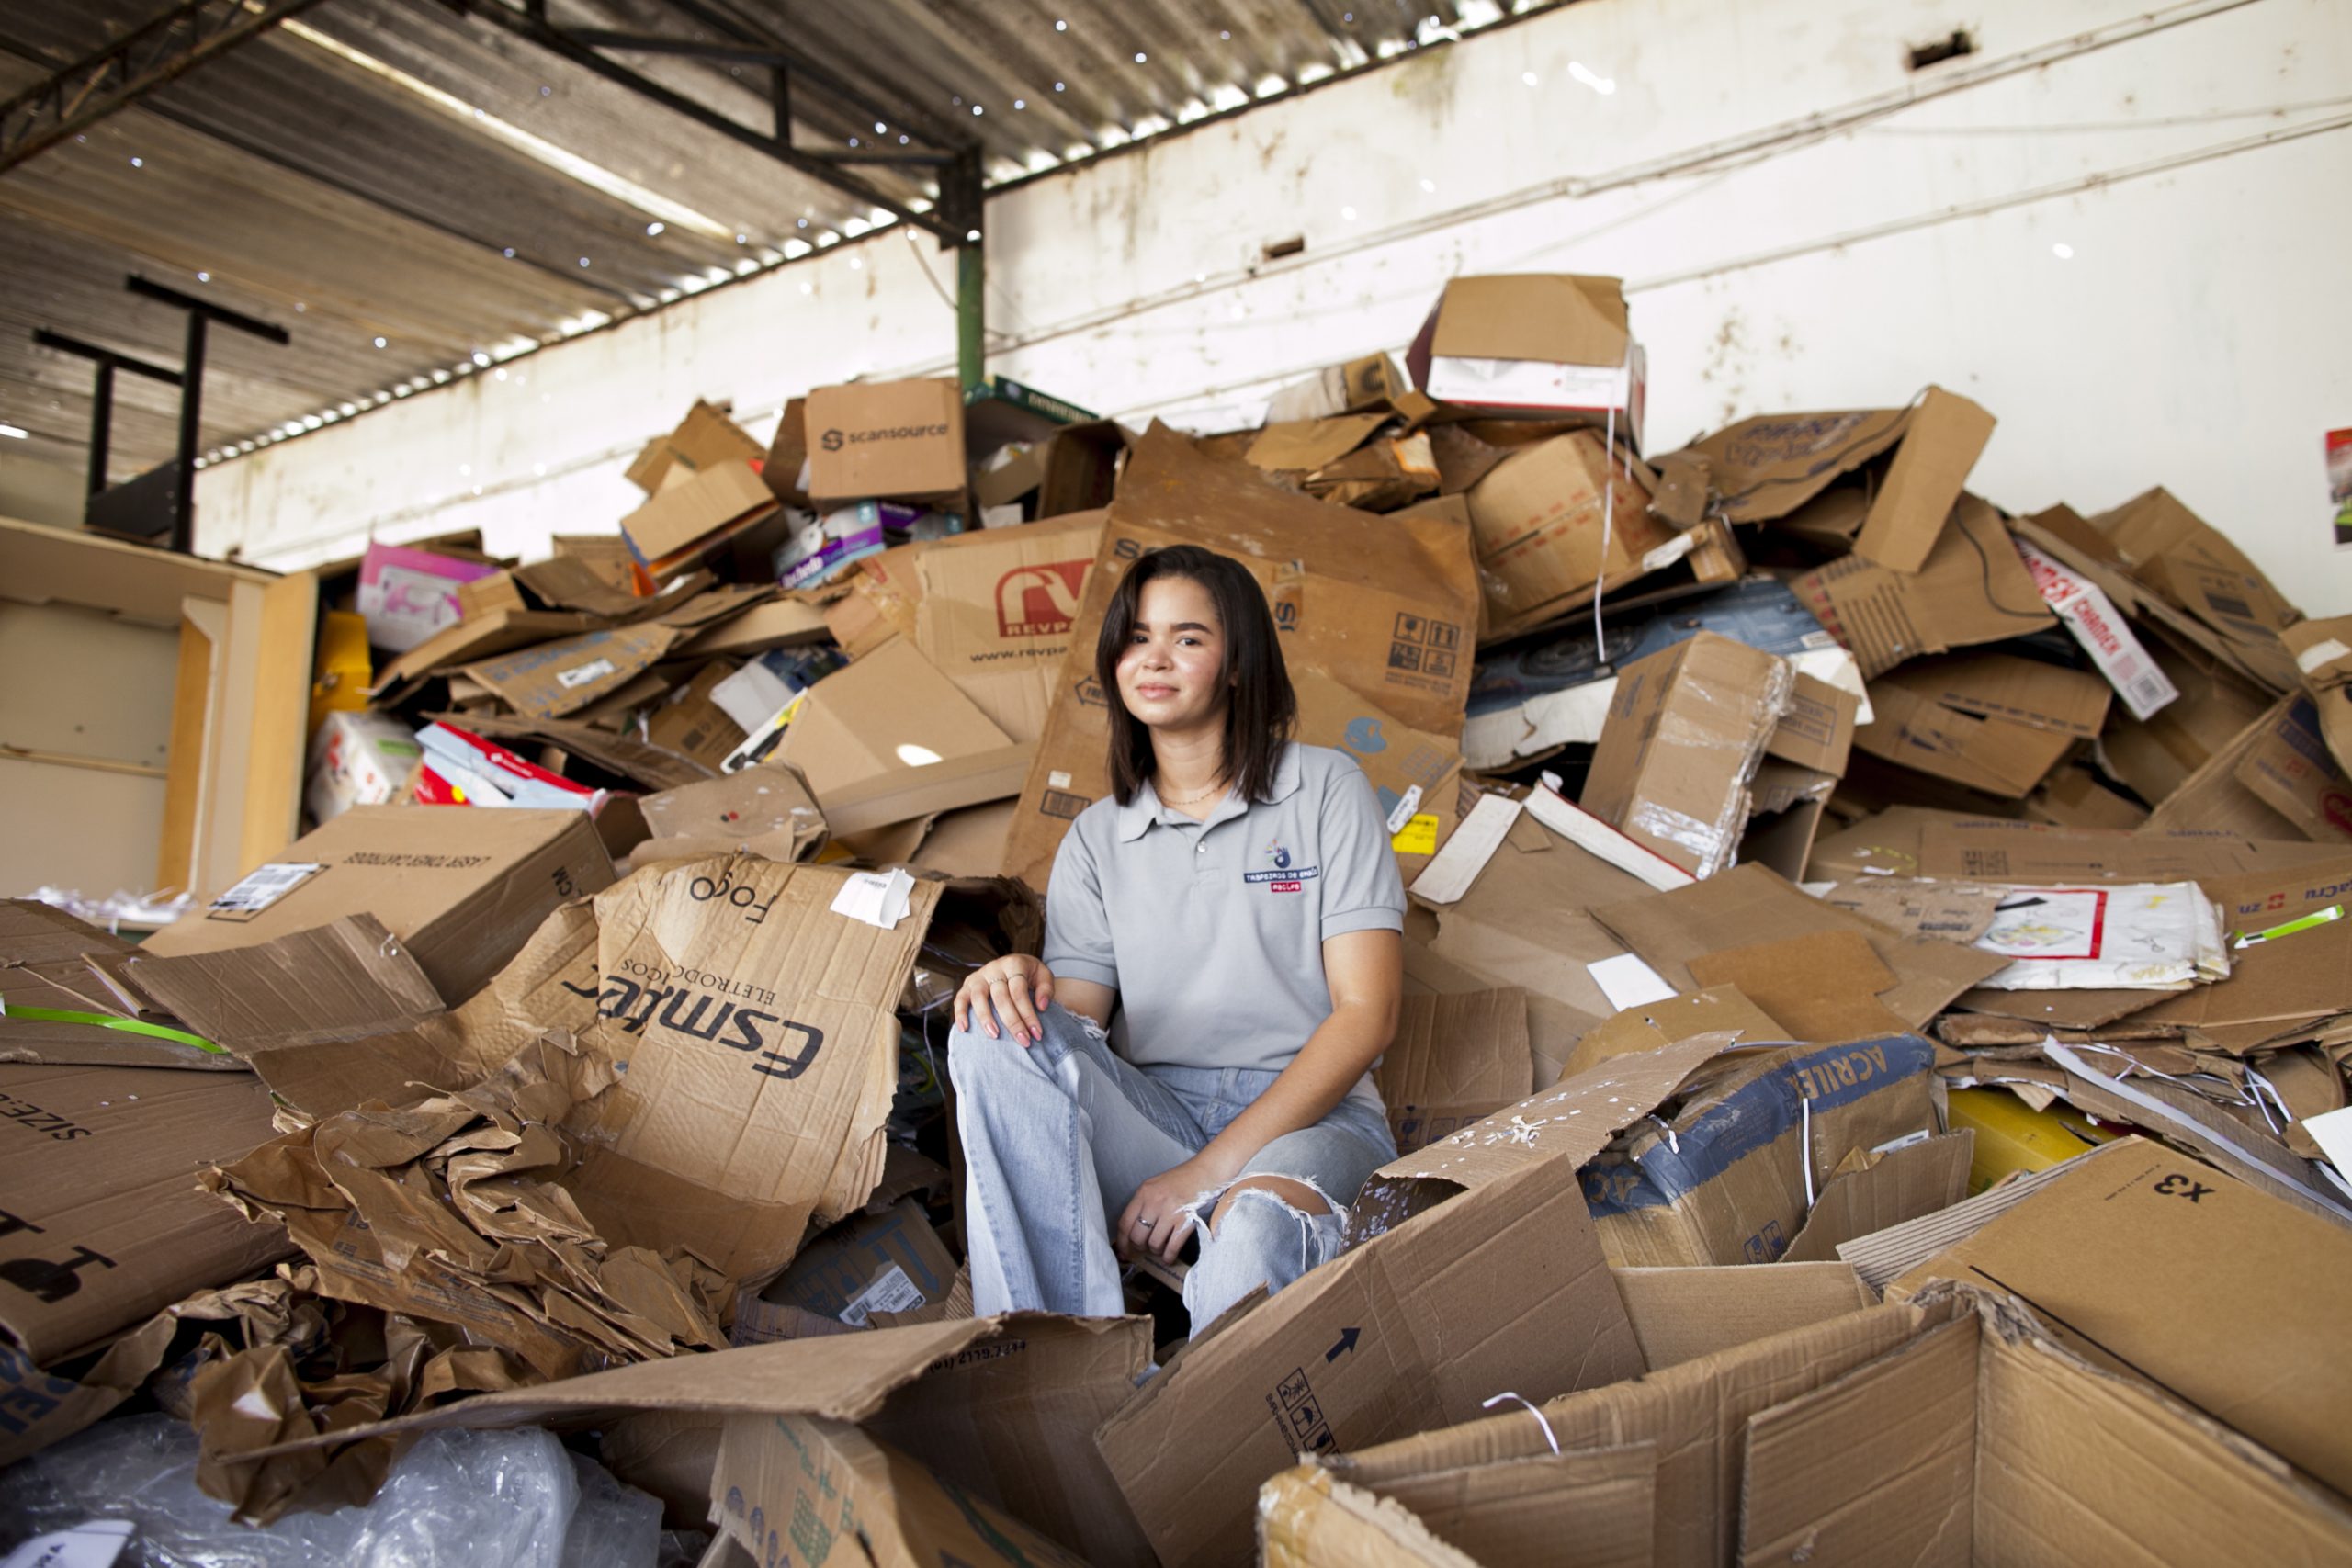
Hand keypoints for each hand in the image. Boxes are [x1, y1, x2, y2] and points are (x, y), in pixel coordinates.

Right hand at [952, 954, 1055, 1045]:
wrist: (1014, 966)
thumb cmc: (1030, 975)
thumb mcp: (1044, 975)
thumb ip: (1046, 989)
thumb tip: (1041, 1006)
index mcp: (1014, 964)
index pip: (1019, 992)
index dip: (1028, 1014)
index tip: (1036, 1034)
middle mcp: (994, 968)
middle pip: (1001, 997)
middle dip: (1012, 1022)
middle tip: (1022, 1041)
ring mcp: (979, 976)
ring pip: (978, 997)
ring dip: (986, 1018)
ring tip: (995, 1036)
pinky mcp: (967, 985)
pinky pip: (960, 998)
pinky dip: (960, 1013)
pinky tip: (964, 1029)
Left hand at [1116, 1152, 1235, 1266]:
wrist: (1207, 1171)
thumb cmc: (1183, 1179)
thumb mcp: (1157, 1185)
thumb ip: (1144, 1203)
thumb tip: (1134, 1229)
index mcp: (1144, 1192)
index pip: (1124, 1222)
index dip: (1121, 1241)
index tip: (1122, 1251)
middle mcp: (1155, 1202)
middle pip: (1137, 1236)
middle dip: (1140, 1247)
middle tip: (1146, 1246)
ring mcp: (1171, 1211)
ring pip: (1154, 1243)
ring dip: (1156, 1250)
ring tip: (1160, 1248)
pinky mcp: (1186, 1220)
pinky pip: (1172, 1246)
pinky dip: (1168, 1256)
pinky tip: (1169, 1256)